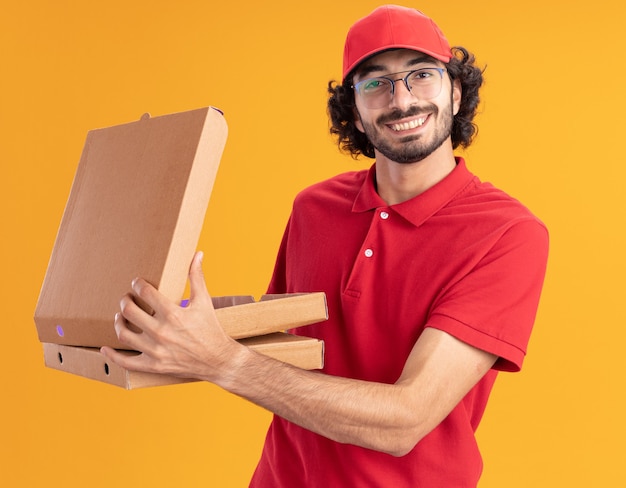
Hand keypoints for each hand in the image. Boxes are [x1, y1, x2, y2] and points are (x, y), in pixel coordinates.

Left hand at [100, 251, 242, 381]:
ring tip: (120, 316)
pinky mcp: (154, 365)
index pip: (145, 293)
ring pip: (123, 334)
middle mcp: (161, 332)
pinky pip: (126, 362)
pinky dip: (112, 356)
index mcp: (173, 314)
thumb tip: (197, 254)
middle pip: (129, 311)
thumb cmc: (211, 329)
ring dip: (118, 322)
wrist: (218, 360)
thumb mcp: (204, 301)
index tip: (137, 283)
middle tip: (127, 298)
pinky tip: (105, 348)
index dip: (138, 284)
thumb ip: (197, 277)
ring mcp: (156, 350)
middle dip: (125, 301)